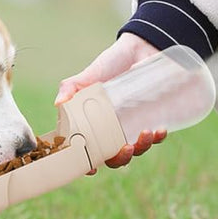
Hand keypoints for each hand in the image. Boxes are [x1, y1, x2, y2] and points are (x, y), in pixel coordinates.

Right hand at [54, 33, 166, 171]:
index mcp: (94, 123)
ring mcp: (131, 126)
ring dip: (141, 148)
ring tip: (145, 134)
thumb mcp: (90, 74)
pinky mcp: (150, 119)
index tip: (92, 169)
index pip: (88, 149)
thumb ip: (72, 86)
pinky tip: (159, 130)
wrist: (139, 49)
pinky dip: (157, 138)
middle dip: (120, 159)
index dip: (88, 163)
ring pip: (135, 149)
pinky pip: (154, 137)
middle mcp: (112, 129)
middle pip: (113, 156)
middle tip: (125, 149)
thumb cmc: (111, 63)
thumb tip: (58, 103)